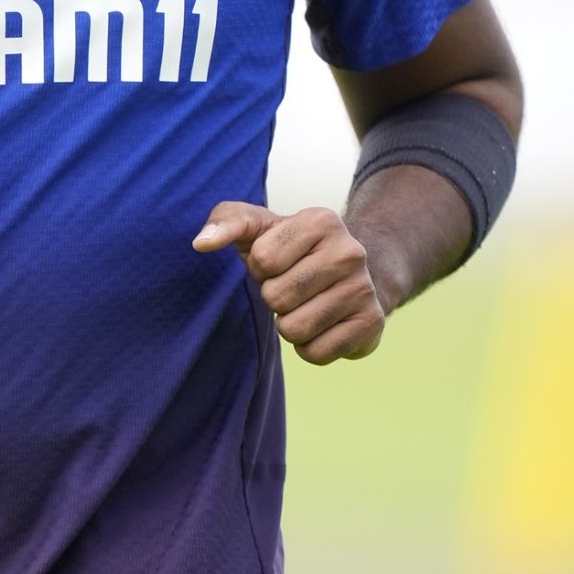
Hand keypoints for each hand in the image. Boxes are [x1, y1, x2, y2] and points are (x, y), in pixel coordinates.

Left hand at [192, 202, 385, 364]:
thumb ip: (224, 222)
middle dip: (274, 298)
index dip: (260, 267)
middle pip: (277, 297)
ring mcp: (365, 289)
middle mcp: (351, 252)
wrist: (347, 276)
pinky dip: (309, 347)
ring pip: (294, 330)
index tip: (278, 261)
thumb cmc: (288, 249)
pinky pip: (316, 354)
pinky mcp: (372, 325)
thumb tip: (201, 243)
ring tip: (305, 305)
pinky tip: (322, 326)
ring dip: (289, 324)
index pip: (262, 260)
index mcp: (321, 220)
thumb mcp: (256, 226)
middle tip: (292, 287)